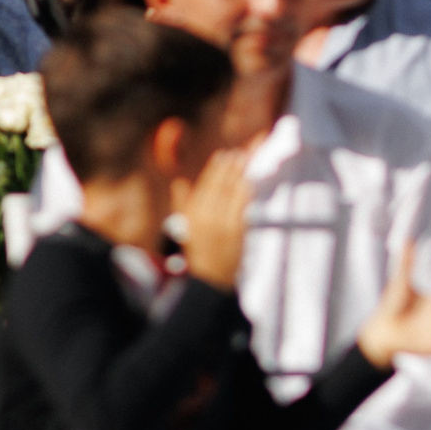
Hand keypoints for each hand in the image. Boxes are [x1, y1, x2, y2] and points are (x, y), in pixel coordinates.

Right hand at [173, 147, 253, 288]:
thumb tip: (179, 182)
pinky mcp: (238, 230)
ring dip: (241, 173)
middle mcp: (206, 216)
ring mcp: (223, 223)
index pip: (206, 185)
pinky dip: (247, 190)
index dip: (216, 168)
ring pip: (233, 192)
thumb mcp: (185, 227)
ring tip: (247, 159)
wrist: (211, 277)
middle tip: (239, 152)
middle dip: (231, 166)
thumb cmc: (198, 250)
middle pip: (221, 184)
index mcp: (192, 214)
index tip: (224, 154)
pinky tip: (251, 180)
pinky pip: (243, 205)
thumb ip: (182, 203)